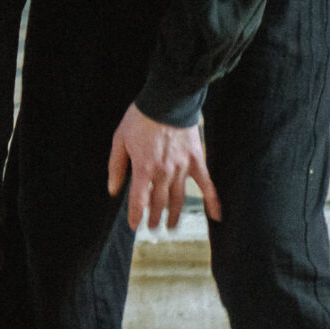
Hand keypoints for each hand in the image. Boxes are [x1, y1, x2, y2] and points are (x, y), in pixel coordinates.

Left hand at [106, 102, 220, 230]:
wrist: (167, 101)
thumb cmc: (140, 119)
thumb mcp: (119, 140)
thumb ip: (117, 167)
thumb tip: (113, 190)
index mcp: (143, 168)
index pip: (139, 200)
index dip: (136, 215)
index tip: (135, 226)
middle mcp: (164, 172)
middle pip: (158, 202)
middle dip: (155, 217)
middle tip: (153, 228)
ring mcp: (182, 168)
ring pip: (178, 198)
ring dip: (174, 214)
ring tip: (171, 226)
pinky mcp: (197, 161)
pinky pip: (207, 185)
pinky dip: (212, 202)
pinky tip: (216, 217)